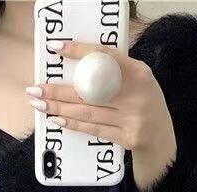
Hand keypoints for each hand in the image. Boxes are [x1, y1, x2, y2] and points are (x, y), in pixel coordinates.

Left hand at [26, 40, 176, 191]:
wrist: (161, 136)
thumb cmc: (143, 101)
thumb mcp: (138, 78)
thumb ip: (115, 70)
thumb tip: (80, 61)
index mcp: (138, 73)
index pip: (105, 58)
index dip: (79, 52)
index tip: (56, 48)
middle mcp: (135, 95)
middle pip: (90, 90)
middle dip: (58, 90)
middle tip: (35, 88)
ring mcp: (131, 118)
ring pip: (88, 111)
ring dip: (59, 108)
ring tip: (39, 103)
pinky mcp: (125, 137)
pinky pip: (94, 129)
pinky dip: (74, 124)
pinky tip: (57, 119)